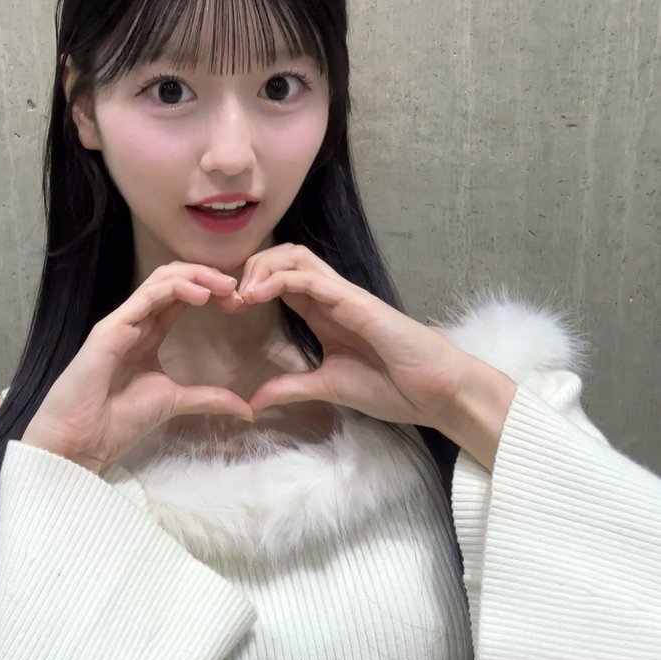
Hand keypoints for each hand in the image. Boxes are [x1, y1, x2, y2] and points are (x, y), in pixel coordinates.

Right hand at [22, 262, 254, 473]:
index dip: (212, 292)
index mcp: (148, 334)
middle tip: (237, 290)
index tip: (240, 303)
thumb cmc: (118, 421)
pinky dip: (176, 288)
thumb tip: (246, 409)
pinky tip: (202, 295)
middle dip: (208, 277)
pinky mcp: (111, 328)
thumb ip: (208, 398)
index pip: (181, 297)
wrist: (82, 440)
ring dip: (197, 277)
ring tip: (225, 287)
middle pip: (173, 279)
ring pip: (161, 280)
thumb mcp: (175, 402)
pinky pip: (146, 296)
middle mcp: (136, 322)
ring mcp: (122, 322)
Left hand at [236, 243, 472, 431]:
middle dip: (250, 268)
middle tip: (228, 297)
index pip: (279, 281)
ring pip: (295, 257)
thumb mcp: (326, 388)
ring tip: (241, 294)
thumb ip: (290, 388)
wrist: (432, 393)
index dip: (249, 286)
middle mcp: (330, 297)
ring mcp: (342, 296)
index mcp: (322, 313)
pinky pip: (311, 277)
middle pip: (283, 258)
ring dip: (261, 268)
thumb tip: (254, 402)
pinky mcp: (354, 302)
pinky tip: (256, 296)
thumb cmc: (390, 386)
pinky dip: (279, 279)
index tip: (227, 309)